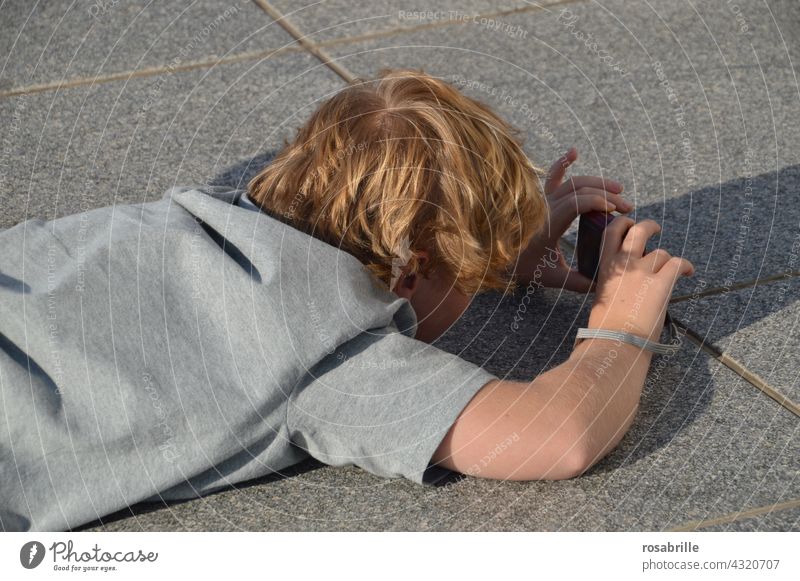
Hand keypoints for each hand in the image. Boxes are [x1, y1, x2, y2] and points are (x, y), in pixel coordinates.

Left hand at [514, 147, 632, 292]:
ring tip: (619, 190)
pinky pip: (551, 176)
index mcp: (549, 224)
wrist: (498, 256)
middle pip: (580, 190)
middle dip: (607, 194)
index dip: (599, 202)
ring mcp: (543, 200)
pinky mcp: (541, 199)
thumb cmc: (524, 267)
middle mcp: (545, 208)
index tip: (617, 210)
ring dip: (597, 183)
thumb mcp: (551, 277)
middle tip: (626, 206)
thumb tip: (602, 285)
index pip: (577, 203)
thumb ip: (577, 282)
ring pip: (572, 182)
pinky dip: (562, 163)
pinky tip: (574, 152)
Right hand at [589, 216, 694, 342]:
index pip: (610, 232)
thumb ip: (612, 283)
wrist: (617, 341)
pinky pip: (679, 264)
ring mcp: (642, 272)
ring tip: (671, 270)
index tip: (629, 224)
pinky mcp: (661, 283)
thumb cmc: (605, 327)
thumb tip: (623, 284)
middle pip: (639, 231)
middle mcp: (623, 264)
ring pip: (661, 253)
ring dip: (667, 261)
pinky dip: (686, 266)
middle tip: (655, 229)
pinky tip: (689, 273)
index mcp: (605, 267)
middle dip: (649, 226)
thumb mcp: (601, 297)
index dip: (622, 223)